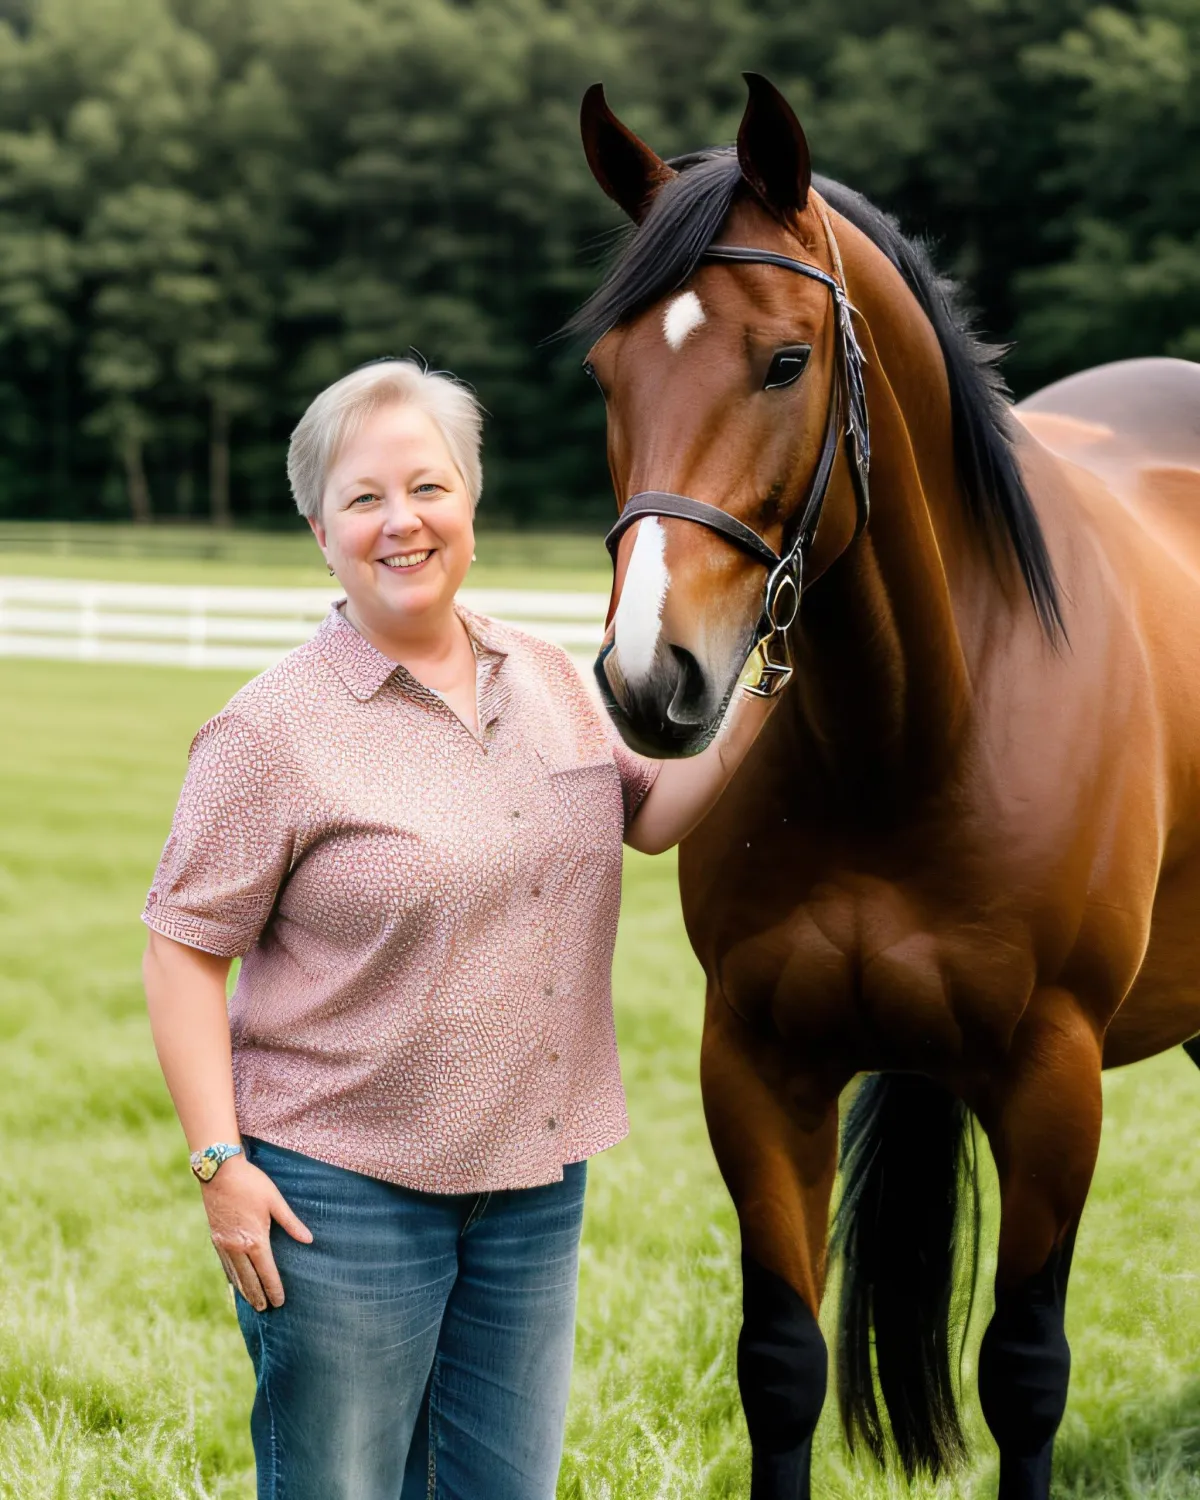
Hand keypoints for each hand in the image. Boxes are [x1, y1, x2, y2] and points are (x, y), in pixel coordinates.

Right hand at [200, 1154, 311, 1310]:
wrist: (219, 1173)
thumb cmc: (252, 1183)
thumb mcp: (275, 1201)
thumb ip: (291, 1223)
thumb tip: (309, 1240)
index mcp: (255, 1240)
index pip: (267, 1272)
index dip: (274, 1288)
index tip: (279, 1302)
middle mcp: (237, 1247)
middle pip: (249, 1279)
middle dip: (258, 1295)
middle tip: (265, 1309)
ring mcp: (224, 1244)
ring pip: (235, 1275)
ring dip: (244, 1290)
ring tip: (252, 1301)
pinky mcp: (216, 1238)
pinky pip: (225, 1264)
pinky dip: (232, 1276)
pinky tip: (235, 1281)